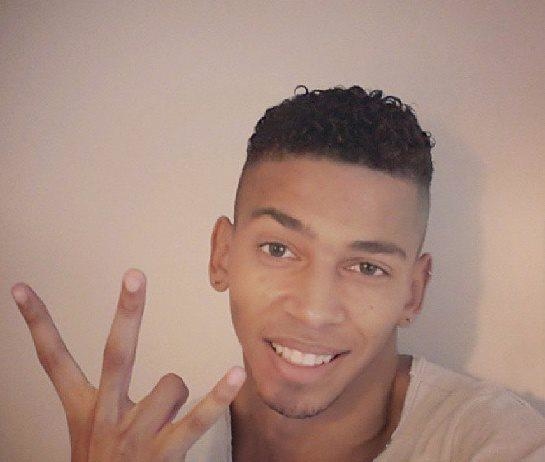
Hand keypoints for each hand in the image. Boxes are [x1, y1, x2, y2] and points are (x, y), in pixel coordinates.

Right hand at [11, 269, 244, 460]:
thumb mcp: (90, 435)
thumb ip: (109, 402)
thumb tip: (162, 381)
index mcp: (84, 410)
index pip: (52, 361)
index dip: (36, 324)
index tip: (22, 288)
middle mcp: (105, 417)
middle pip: (115, 355)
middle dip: (127, 314)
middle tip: (135, 275)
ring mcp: (134, 435)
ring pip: (170, 384)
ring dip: (176, 394)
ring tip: (167, 419)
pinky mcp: (163, 453)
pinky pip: (197, 419)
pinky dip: (218, 396)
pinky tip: (237, 373)